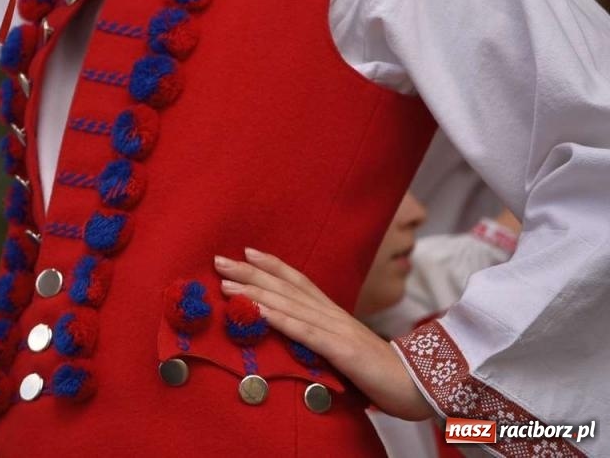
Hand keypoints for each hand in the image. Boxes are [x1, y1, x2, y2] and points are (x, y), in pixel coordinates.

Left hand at [215, 249, 435, 420]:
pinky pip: (304, 332)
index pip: (300, 282)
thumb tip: (297, 336)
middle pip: (286, 288)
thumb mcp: (346, 350)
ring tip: (226, 284)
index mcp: (335, 314)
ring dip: (255, 292)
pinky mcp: (340, 350)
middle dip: (250, 273)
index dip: (273, 266)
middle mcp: (333, 315)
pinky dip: (278, 319)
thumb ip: (323, 339)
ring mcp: (337, 330)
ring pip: (289, 305)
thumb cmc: (381, 374)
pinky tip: (257, 310)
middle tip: (218, 260)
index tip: (246, 252)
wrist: (420, 387)